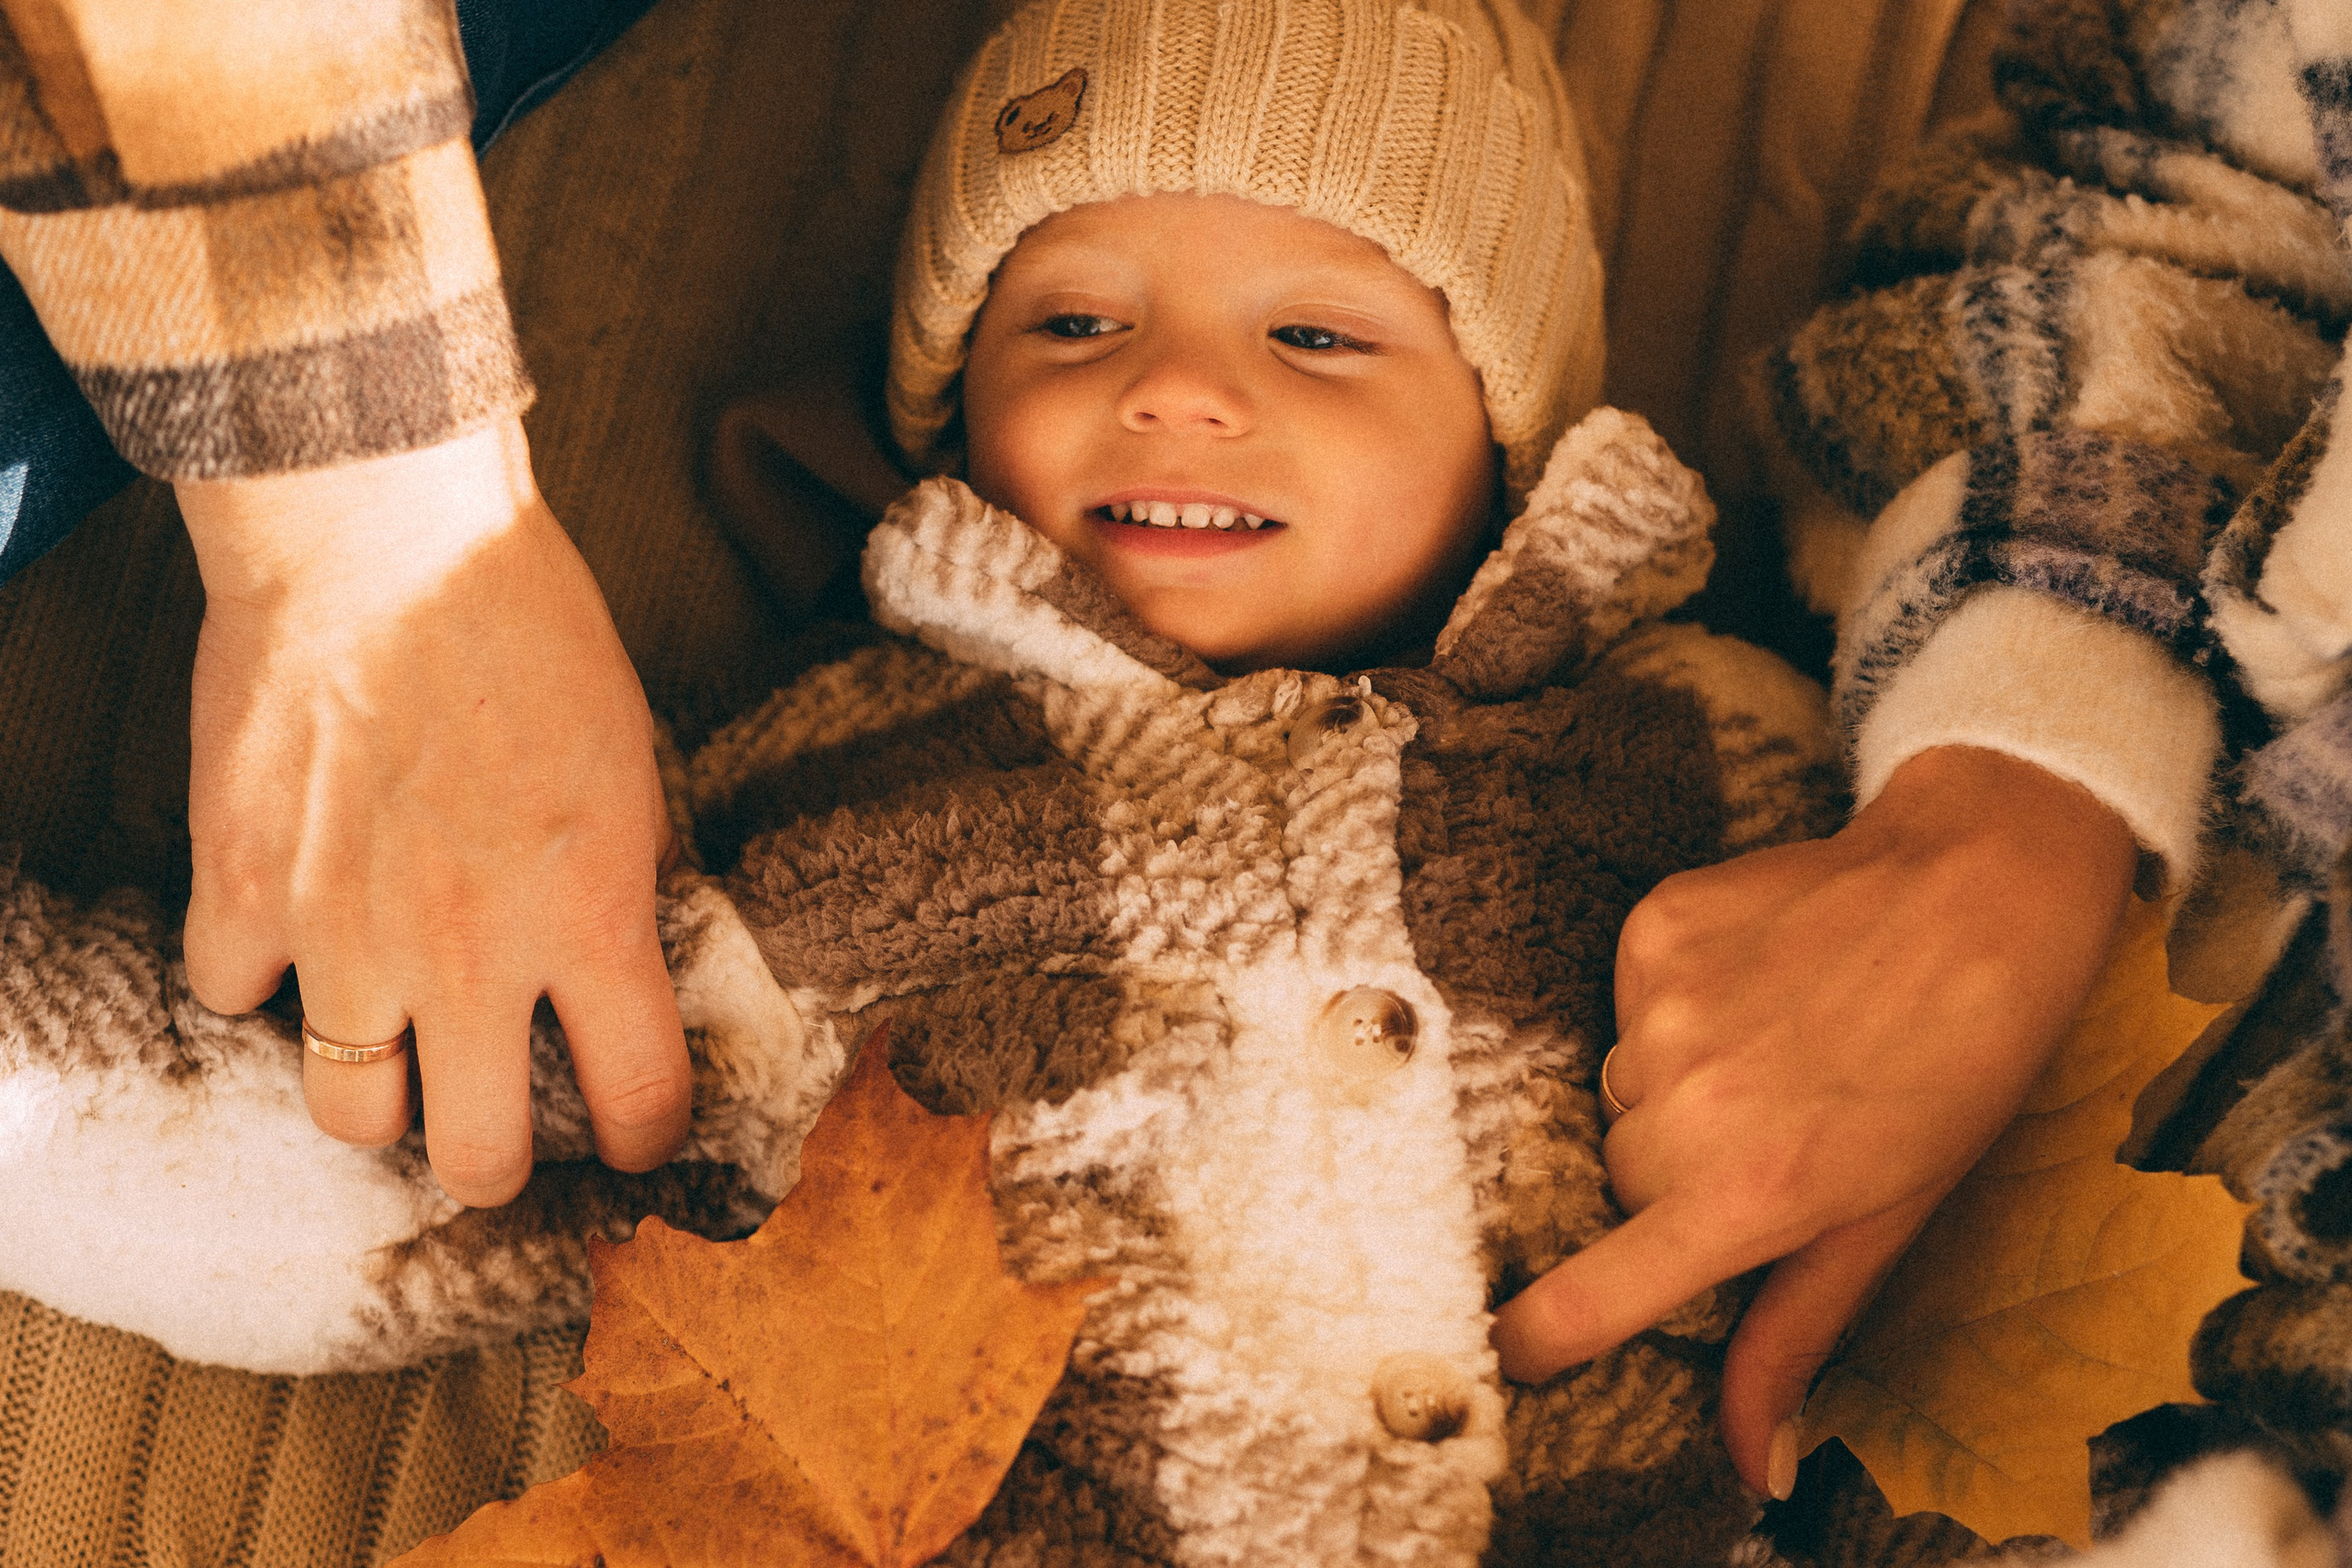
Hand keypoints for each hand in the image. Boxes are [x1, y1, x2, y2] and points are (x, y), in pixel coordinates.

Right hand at [176, 417, 690, 1205]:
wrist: (384, 544)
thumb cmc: (529, 631)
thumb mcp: (627, 764)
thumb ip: (619, 884)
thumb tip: (627, 964)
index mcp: (589, 918)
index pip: (641, 1099)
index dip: (648, 1137)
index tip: (639, 1135)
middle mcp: (469, 956)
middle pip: (478, 1158)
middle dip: (498, 1165)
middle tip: (500, 1137)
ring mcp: (342, 937)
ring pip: (349, 1115)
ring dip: (378, 1099)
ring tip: (394, 1063)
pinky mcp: (239, 892)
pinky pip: (233, 996)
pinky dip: (258, 979)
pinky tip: (288, 937)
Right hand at [1489, 746, 2136, 1496]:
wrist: (1977, 892)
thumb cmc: (1959, 1068)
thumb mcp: (1888, 1218)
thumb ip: (1794, 1335)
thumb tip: (1753, 1465)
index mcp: (1748, 1195)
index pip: (1596, 1292)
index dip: (1542, 1333)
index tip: (1514, 1351)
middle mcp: (1685, 1108)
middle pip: (1623, 1178)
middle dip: (1677, 1174)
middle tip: (1771, 1132)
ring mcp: (1657, 1011)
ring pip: (1622, 1091)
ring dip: (1677, 1087)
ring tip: (1774, 1044)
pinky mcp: (1648, 933)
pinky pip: (1625, 1003)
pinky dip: (1674, 1004)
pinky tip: (1754, 980)